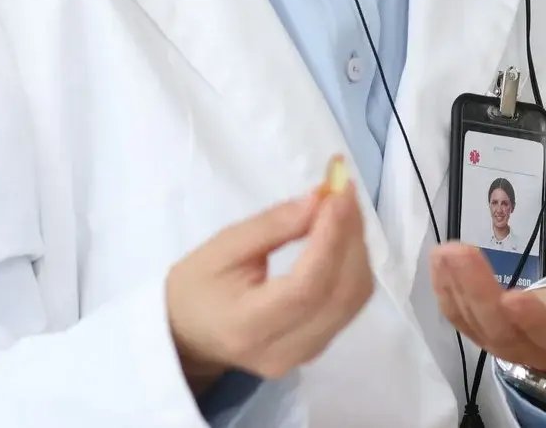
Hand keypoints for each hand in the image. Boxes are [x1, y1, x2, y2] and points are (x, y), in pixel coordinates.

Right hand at [165, 157, 373, 393]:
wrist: (189, 335)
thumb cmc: (197, 286)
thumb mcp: (221, 247)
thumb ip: (272, 225)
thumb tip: (321, 200)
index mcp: (247, 327)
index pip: (305, 288)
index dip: (330, 238)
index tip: (338, 194)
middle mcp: (283, 351)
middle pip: (340, 294)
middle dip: (350, 236)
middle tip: (344, 190)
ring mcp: (304, 355)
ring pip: (353, 298)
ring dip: (357, 247)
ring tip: (343, 207)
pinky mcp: (318, 348)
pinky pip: (350, 304)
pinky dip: (353, 264)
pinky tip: (342, 235)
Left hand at [429, 244, 545, 382]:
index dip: (531, 318)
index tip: (513, 299)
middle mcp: (529, 343)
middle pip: (498, 326)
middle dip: (477, 292)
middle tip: (458, 253)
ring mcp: (499, 338)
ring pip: (472, 320)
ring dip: (454, 287)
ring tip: (444, 252)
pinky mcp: (480, 327)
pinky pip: (458, 313)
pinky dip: (445, 290)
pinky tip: (439, 260)